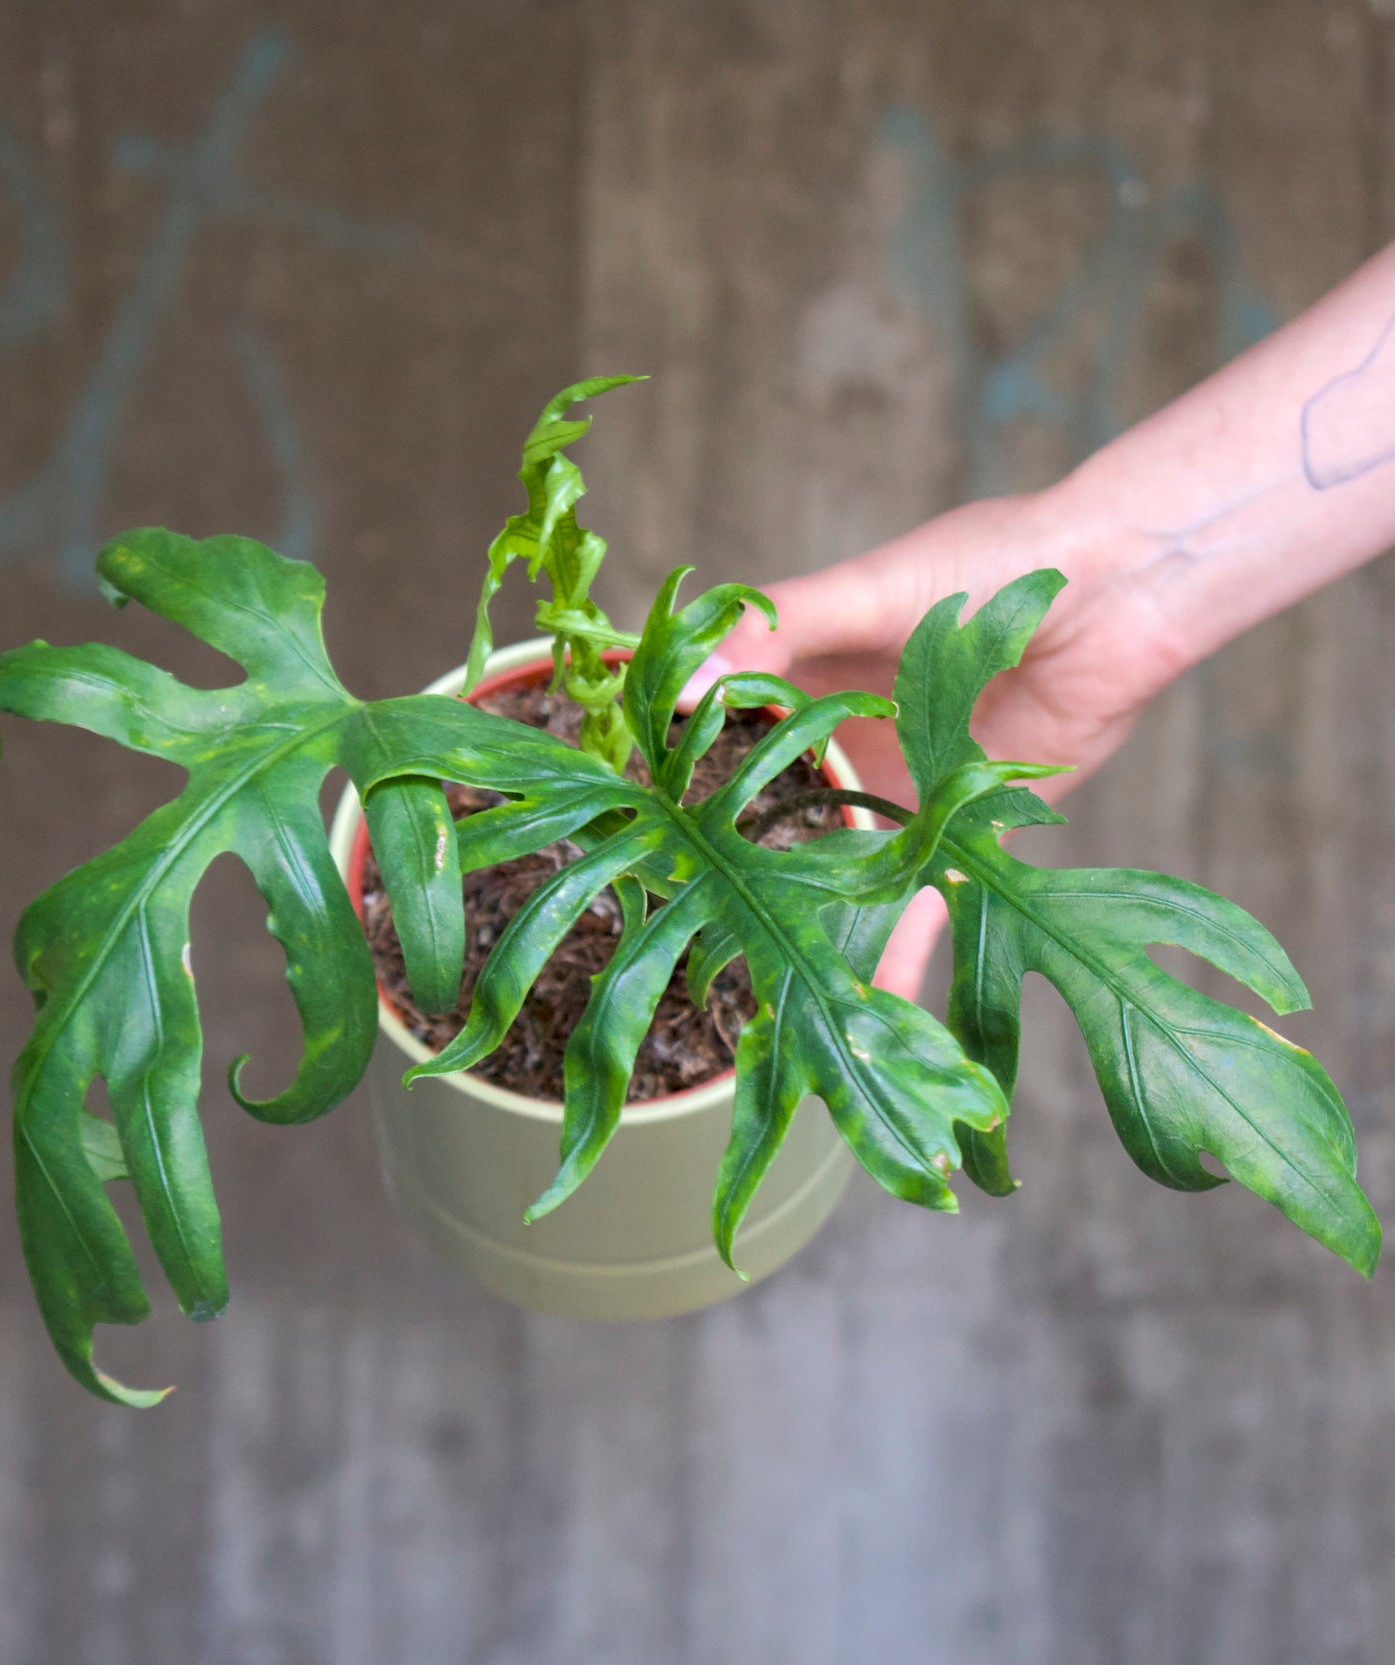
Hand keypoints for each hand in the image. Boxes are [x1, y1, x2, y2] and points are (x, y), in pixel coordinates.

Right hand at [695, 486, 1186, 998]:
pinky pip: (928, 908)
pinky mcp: (970, 837)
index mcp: (810, 682)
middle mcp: (850, 746)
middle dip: (736, 878)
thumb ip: (777, 633)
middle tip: (685, 937)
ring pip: (844, 877)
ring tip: (766, 994)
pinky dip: (901, 959)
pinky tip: (871, 1011)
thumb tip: (681, 689)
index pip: (723, 742)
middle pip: (776, 824)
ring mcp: (907, 796)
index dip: (679, 786)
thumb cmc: (991, 563)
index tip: (630, 837)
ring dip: (812, 931)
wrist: (1122, 589)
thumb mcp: (868, 589)